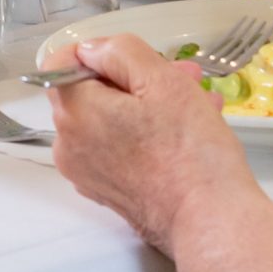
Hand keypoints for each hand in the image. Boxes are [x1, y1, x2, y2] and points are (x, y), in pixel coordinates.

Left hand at [49, 35, 257, 253]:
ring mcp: (88, 173)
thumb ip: (120, 52)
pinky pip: (121, 148)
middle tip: (184, 76)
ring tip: (200, 103)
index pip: (63, 62)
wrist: (209, 221)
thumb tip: (93, 49)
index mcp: (74, 112)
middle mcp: (69, 145)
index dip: (101, 52)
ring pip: (112, 120)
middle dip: (138, 78)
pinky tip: (189, 129)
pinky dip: (147, 134)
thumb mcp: (160, 80)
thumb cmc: (188, 150)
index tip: (138, 59)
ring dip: (151, 104)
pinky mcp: (110, 192)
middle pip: (92, 92)